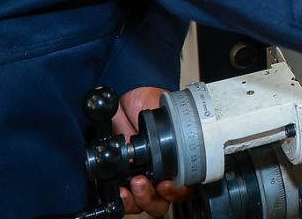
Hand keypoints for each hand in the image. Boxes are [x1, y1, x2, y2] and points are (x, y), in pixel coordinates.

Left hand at [111, 87, 189, 215]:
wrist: (122, 98)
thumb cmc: (147, 102)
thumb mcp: (166, 111)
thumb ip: (174, 125)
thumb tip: (178, 136)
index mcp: (175, 161)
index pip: (182, 187)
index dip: (177, 192)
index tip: (167, 184)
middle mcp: (158, 174)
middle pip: (162, 201)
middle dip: (153, 198)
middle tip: (142, 183)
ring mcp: (139, 178)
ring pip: (143, 204)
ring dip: (139, 200)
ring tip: (131, 186)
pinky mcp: (119, 179)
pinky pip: (123, 200)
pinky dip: (122, 200)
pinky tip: (119, 191)